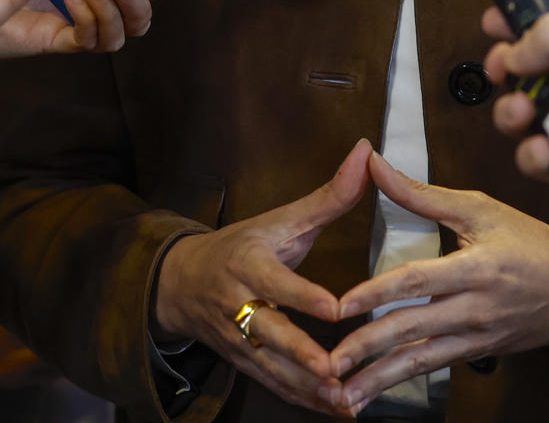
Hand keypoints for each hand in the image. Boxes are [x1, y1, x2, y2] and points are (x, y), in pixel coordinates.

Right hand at [152, 141, 371, 417]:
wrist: (181, 283)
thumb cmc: (242, 245)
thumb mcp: (279, 219)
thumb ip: (328, 195)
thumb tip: (366, 152)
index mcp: (248, 265)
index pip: (276, 283)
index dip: (303, 296)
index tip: (334, 309)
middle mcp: (238, 306)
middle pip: (269, 333)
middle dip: (300, 354)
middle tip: (332, 370)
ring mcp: (238, 340)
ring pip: (272, 368)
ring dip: (306, 388)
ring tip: (342, 400)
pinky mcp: (243, 363)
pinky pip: (273, 385)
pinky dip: (302, 400)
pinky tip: (336, 410)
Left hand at [324, 153, 548, 414]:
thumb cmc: (533, 243)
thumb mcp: (481, 209)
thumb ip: (422, 194)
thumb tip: (375, 166)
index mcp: (477, 267)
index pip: (418, 281)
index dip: (376, 292)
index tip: (341, 305)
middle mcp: (476, 309)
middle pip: (413, 330)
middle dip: (367, 348)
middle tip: (329, 362)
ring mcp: (477, 337)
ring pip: (420, 361)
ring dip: (378, 380)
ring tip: (342, 396)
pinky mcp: (476, 353)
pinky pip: (433, 368)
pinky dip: (401, 382)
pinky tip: (374, 391)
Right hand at [483, 6, 548, 220]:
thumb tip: (514, 49)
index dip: (521, 25)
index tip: (494, 23)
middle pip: (534, 74)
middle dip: (509, 71)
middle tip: (500, 71)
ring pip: (532, 118)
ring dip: (515, 113)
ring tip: (523, 112)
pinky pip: (544, 161)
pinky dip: (535, 155)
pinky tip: (545, 148)